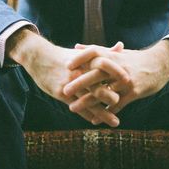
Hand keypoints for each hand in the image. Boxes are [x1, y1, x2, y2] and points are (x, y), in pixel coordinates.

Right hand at [8, 28, 126, 125]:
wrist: (39, 58)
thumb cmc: (64, 55)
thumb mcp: (84, 53)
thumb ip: (104, 51)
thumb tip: (122, 46)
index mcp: (86, 60)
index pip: (105, 67)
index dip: (117, 74)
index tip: (130, 81)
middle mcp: (79, 72)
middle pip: (98, 85)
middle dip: (111, 96)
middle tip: (123, 103)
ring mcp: (70, 84)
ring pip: (89, 100)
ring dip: (103, 112)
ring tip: (115, 122)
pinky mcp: (61, 93)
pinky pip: (77, 106)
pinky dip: (87, 115)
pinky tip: (96, 122)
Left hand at [64, 40, 168, 116]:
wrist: (161, 64)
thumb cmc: (135, 59)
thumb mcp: (117, 53)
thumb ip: (96, 51)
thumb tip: (76, 46)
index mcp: (113, 56)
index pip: (94, 53)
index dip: (80, 58)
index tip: (67, 66)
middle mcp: (118, 67)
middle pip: (96, 74)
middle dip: (79, 83)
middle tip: (64, 91)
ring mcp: (125, 80)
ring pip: (104, 92)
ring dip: (87, 102)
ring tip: (73, 109)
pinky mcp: (133, 92)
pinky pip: (117, 104)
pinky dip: (104, 113)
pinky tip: (94, 120)